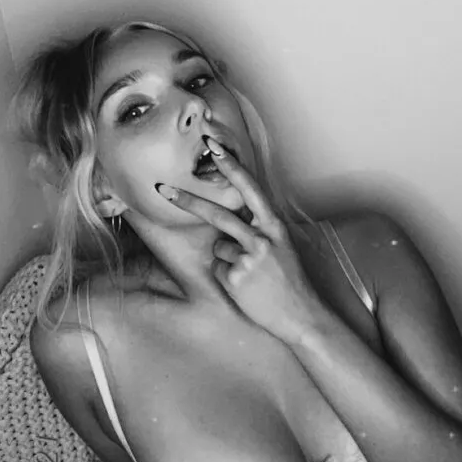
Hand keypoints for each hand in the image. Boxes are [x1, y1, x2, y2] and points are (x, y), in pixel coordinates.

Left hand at [156, 139, 325, 344]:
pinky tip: (246, 287)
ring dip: (227, 259)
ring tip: (251, 274)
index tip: (212, 146)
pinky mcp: (236, 277)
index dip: (230, 166)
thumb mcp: (280, 244)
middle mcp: (262, 237)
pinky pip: (218, 269)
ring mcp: (249, 258)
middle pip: (218, 214)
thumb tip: (228, 213)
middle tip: (162, 189)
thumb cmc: (287, 278)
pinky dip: (228, 277)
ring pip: (218, 246)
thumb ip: (258, 226)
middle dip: (188, 201)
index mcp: (274, 225)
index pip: (249, 187)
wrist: (299, 314)